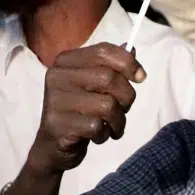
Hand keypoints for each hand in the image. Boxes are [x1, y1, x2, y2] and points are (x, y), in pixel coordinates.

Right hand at [28, 43, 145, 176]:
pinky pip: (96, 127)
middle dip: (126, 97)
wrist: (53, 146)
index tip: (141, 77)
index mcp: (66, 61)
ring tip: (111, 126)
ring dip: (118, 120)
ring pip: (106, 105)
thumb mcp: (95, 86)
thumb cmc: (80, 111)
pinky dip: (104, 134)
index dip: (128, 62)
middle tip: (124, 109)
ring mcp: (54, 101)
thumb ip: (111, 66)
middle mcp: (56, 76)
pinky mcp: (56, 125)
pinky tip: (96, 136)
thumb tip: (132, 49)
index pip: (103, 51)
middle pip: (108, 78)